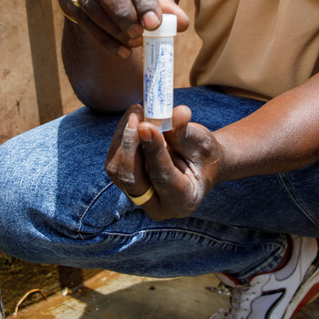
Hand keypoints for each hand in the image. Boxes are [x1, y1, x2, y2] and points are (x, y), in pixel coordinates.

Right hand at [58, 0, 188, 57]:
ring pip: (89, 3)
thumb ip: (163, 0)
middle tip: (139, 35)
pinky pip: (81, 19)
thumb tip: (181, 23)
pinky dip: (103, 38)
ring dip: (112, 28)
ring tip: (133, 43)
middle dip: (123, 12)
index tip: (154, 23)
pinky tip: (121, 50)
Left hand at [105, 104, 223, 219]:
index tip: (146, 125)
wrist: (199, 165)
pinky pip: (115, 161)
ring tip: (137, 112)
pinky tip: (133, 120)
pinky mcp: (126, 183)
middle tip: (136, 116)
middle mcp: (157, 206)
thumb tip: (176, 113)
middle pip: (132, 180)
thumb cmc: (203, 154)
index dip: (153, 151)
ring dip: (123, 137)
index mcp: (183, 201)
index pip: (163, 177)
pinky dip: (121, 137)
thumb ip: (184, 132)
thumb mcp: (200, 143)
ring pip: (117, 170)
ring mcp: (138, 197)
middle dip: (130, 145)